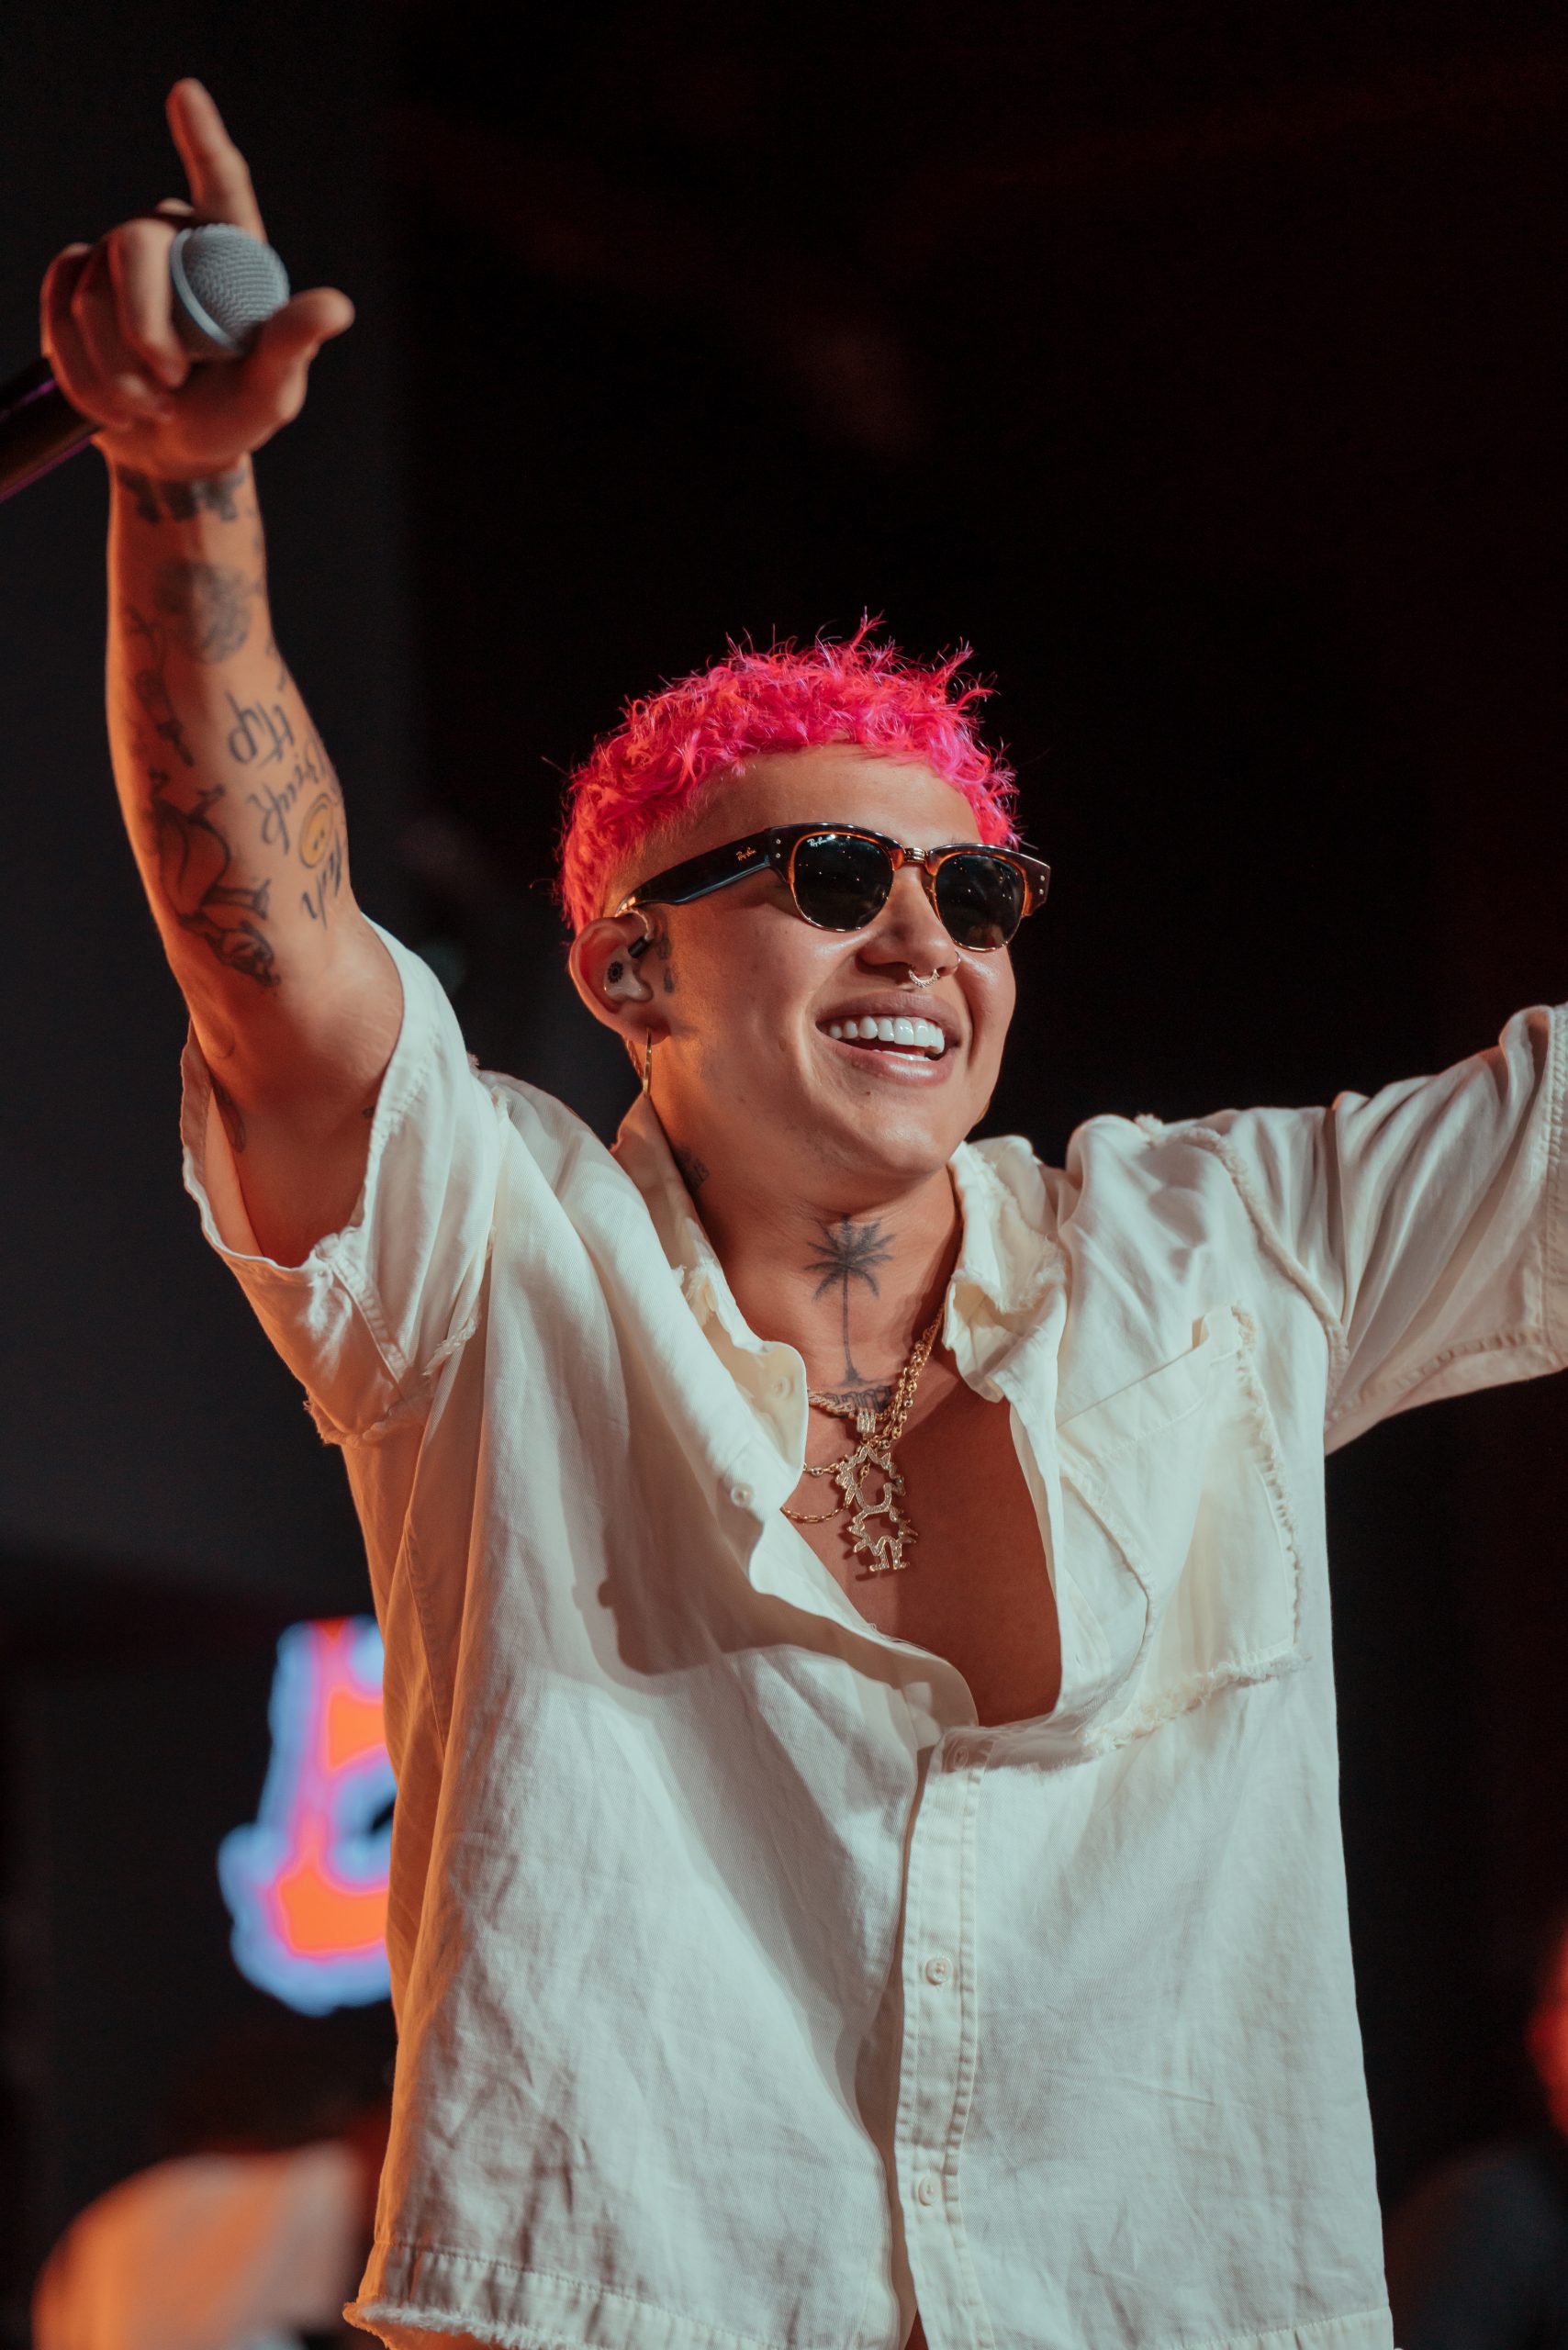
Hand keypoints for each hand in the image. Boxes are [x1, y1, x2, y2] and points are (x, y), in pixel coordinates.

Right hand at [40, 79, 353, 479]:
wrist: (173, 449)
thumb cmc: (233, 415)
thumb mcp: (272, 390)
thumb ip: (292, 346)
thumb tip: (335, 308)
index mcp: (229, 251)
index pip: (219, 183)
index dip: (202, 138)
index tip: (186, 94)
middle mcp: (171, 239)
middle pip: (133, 248)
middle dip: (143, 328)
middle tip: (169, 388)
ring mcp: (117, 258)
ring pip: (90, 295)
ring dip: (116, 369)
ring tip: (150, 408)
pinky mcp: (74, 284)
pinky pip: (58, 311)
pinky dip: (82, 370)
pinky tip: (113, 406)